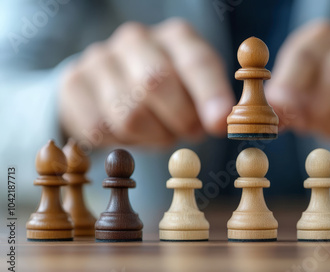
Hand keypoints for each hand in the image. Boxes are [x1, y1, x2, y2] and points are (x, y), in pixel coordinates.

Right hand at [59, 19, 233, 146]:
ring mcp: (100, 58)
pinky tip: (130, 133)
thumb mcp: (196, 90)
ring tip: (160, 132)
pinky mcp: (74, 84)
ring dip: (152, 135)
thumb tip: (220, 122)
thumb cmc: (167, 93)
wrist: (108, 86)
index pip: (196, 61)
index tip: (219, 123)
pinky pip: (100, 128)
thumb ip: (210, 103)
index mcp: (176, 37)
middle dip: (179, 119)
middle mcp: (136, 39)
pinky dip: (122, 140)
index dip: (210, 93)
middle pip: (157, 83)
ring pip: (128, 113)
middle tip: (190, 134)